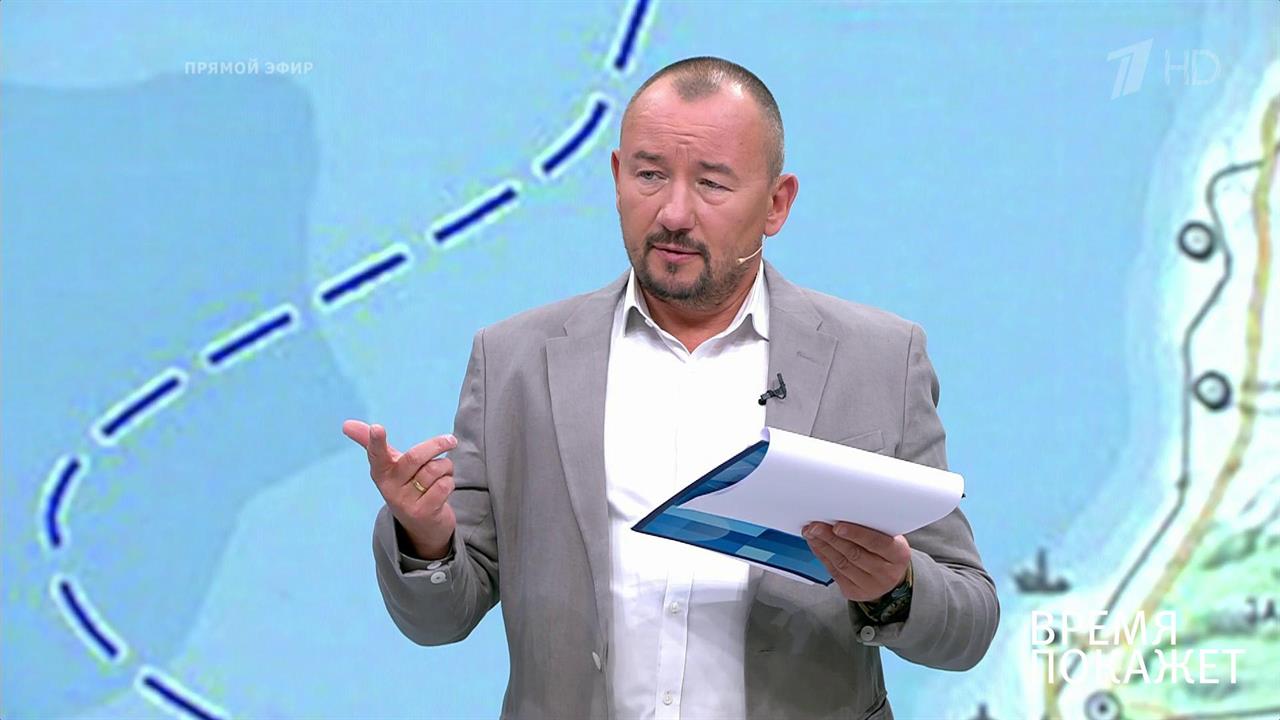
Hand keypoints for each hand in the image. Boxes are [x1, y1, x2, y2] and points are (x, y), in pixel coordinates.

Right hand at [342, 419, 457, 559]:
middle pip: (415, 457)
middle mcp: (390, 488)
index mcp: (380, 472)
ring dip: (446, 467)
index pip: (377, 455)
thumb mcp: (389, 465)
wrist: (421, 526)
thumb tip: (345, 424)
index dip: (376, 441)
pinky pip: (444, 485)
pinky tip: (443, 488)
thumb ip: (372, 444)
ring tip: (442, 473)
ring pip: (434, 469)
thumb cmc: (405, 486)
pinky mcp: (423, 512)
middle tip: (450, 440)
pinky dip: (449, 481)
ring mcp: (405, 502)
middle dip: (437, 445)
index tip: (377, 428)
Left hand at [802, 522, 910, 602]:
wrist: (890, 577)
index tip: (838, 525)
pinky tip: (816, 545)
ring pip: (841, 564)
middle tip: (816, 526)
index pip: (877, 543)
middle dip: (831, 538)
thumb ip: (872, 527)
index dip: (856, 534)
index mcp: (898, 555)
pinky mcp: (855, 592)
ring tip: (811, 533)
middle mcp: (886, 573)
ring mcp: (870, 585)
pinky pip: (834, 573)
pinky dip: (823, 556)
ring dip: (823, 546)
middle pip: (854, 554)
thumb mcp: (889, 537)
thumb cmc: (886, 551)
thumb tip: (842, 513)